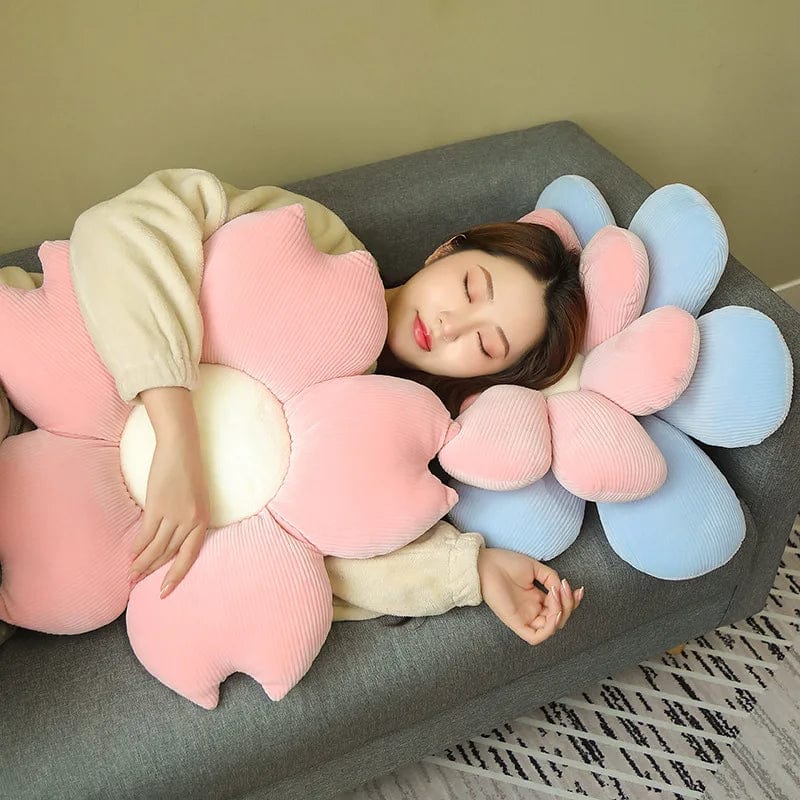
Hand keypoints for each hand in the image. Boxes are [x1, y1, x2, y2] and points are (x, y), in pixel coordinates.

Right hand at [128, 388, 210, 598]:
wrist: (181, 447)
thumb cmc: (187, 471)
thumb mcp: (195, 499)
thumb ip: (187, 519)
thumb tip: (171, 538)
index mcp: (203, 520)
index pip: (190, 555)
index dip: (177, 575)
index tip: (165, 590)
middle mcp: (191, 521)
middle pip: (170, 555)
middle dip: (154, 571)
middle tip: (139, 583)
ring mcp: (175, 514)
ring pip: (156, 548)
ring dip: (142, 563)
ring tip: (131, 573)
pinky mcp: (158, 506)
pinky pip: (146, 535)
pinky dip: (137, 547)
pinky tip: (130, 554)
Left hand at [477, 546, 583, 645]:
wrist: (486, 563)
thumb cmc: (506, 563)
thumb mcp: (535, 568)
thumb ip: (551, 578)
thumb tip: (562, 590)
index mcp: (535, 599)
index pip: (559, 608)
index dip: (572, 602)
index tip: (579, 589)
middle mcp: (531, 611)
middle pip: (558, 619)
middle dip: (568, 604)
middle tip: (563, 587)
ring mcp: (524, 618)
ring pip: (550, 629)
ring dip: (561, 613)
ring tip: (557, 594)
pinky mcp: (515, 623)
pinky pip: (535, 637)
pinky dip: (549, 629)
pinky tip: (555, 612)